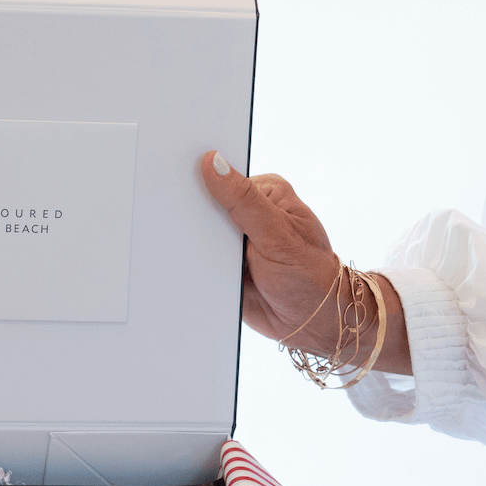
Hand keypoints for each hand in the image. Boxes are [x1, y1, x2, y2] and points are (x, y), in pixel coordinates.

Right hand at [199, 151, 411, 374]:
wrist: (310, 322)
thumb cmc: (308, 275)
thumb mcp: (276, 234)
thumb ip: (244, 199)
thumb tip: (214, 162)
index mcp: (266, 194)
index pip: (224, 178)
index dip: (200, 180)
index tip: (175, 180)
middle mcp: (249, 214)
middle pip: (207, 205)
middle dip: (194, 215)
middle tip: (182, 223)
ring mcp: (234, 241)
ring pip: (199, 233)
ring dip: (191, 242)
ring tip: (187, 248)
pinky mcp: (223, 265)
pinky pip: (197, 259)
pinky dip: (191, 263)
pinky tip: (183, 264)